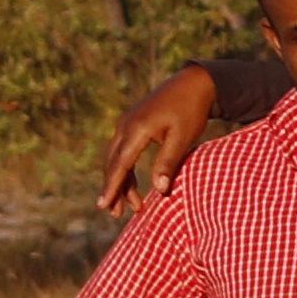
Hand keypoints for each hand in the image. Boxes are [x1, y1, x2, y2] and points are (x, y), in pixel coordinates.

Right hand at [95, 68, 220, 214]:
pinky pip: (122, 149)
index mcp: (137, 129)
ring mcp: (126, 123)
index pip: (120, 164)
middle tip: (114, 214)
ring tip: (124, 207)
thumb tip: (160, 189)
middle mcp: (125, 125)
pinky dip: (124, 168)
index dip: (112, 187)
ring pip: (116, 157)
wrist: (193, 83)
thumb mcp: (182, 137)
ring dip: (119, 181)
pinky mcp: (132, 123)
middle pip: (113, 163)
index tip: (103, 205)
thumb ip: (168, 162)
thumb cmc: (191, 110)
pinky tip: (129, 184)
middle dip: (113, 189)